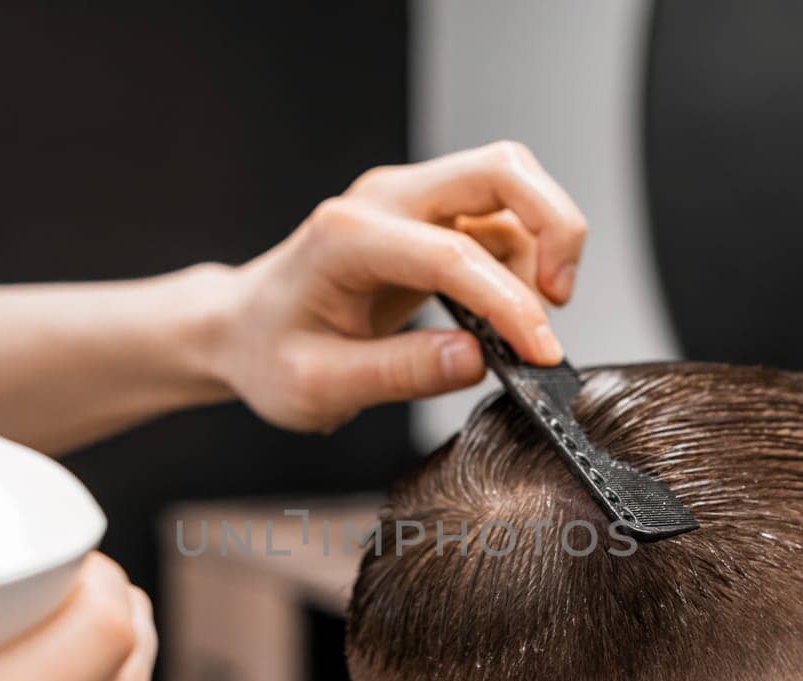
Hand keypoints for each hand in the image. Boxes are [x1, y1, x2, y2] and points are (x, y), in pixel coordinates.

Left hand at [217, 141, 588, 431]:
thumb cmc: (270, 355)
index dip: (510, 304)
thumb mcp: (319, 386)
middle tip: (558, 301)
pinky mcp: (429, 218)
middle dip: (554, 228)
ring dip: (542, 247)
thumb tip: (476, 360)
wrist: (244, 330)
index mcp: (349, 237)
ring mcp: (410, 202)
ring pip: (512, 186)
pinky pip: (500, 217)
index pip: (453, 254)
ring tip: (528, 321)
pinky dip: (524, 259)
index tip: (541, 353)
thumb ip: (398, 374)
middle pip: (502, 171)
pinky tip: (508, 312)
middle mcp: (385, 200)